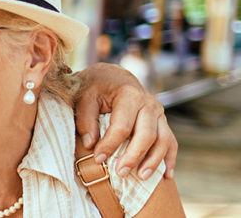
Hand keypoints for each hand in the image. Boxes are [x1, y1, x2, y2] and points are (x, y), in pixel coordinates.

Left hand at [74, 63, 177, 179]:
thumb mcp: (84, 97)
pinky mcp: (163, 122)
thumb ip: (86, 119)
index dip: (110, 144)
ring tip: (141, 177)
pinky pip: (171, 142)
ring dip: (154, 161)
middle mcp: (149, 104)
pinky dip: (169, 159)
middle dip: (134, 156)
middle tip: (120, 173)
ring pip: (163, 140)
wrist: (113, 77)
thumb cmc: (96, 88)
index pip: (122, 126)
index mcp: (129, 94)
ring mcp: (159, 113)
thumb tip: (90, 144)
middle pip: (147, 135)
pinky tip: (167, 177)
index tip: (98, 159)